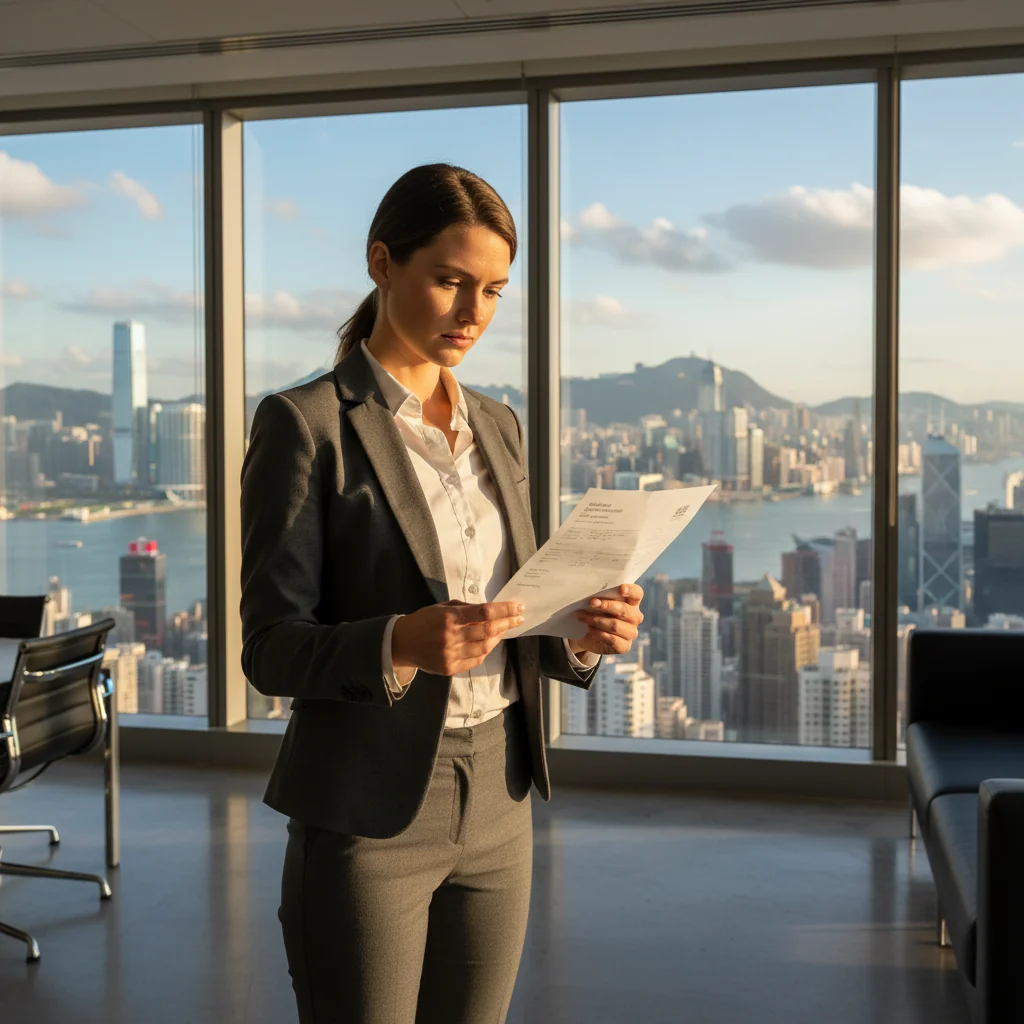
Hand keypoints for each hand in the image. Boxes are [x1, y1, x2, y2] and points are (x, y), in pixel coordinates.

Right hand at [392, 600, 524, 677]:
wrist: (401, 643)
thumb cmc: (424, 620)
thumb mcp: (442, 607)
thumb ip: (466, 608)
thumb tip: (491, 610)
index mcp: (449, 617)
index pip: (484, 612)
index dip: (504, 609)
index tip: (518, 607)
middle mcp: (451, 637)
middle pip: (488, 630)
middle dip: (507, 623)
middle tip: (518, 618)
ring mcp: (450, 655)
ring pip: (484, 647)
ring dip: (498, 638)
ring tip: (504, 630)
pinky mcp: (450, 668)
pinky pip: (475, 660)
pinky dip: (486, 651)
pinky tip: (490, 643)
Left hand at [570, 583, 643, 656]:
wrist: (588, 635)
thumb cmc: (596, 612)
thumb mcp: (598, 602)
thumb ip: (600, 597)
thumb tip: (592, 596)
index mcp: (632, 602)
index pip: (637, 593)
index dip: (631, 591)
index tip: (621, 589)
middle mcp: (635, 617)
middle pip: (624, 610)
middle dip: (607, 606)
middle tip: (592, 603)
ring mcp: (631, 632)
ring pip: (615, 625)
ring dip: (597, 620)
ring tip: (583, 617)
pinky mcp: (625, 646)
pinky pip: (612, 639)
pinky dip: (599, 633)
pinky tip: (589, 629)